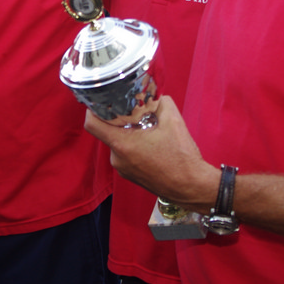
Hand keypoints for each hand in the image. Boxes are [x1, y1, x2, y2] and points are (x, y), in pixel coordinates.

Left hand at [83, 95, 216, 206]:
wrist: (191, 187)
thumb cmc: (181, 158)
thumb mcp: (173, 121)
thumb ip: (161, 102)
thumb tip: (154, 96)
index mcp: (122, 144)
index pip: (92, 124)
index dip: (93, 109)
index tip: (102, 102)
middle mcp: (117, 158)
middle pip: (108, 132)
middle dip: (120, 121)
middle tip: (136, 114)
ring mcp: (123, 169)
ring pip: (119, 143)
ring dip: (130, 135)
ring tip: (149, 131)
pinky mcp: (130, 175)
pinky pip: (126, 155)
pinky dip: (135, 147)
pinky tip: (152, 145)